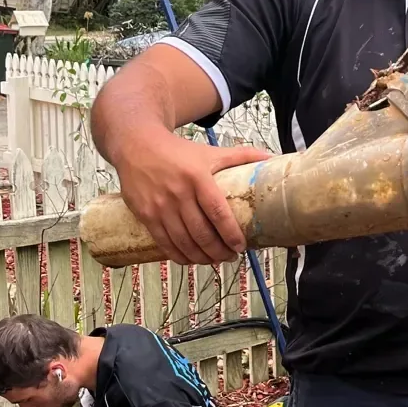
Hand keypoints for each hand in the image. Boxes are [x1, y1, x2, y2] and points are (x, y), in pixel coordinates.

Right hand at [116, 128, 271, 266]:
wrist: (137, 146)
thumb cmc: (178, 152)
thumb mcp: (209, 152)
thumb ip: (240, 156)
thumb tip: (271, 157)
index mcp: (197, 177)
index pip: (218, 212)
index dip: (231, 233)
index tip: (241, 246)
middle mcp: (178, 194)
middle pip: (201, 233)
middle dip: (219, 251)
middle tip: (231, 256)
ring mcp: (160, 206)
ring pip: (183, 242)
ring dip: (202, 257)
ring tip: (215, 260)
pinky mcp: (145, 215)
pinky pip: (164, 243)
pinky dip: (180, 256)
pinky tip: (192, 260)